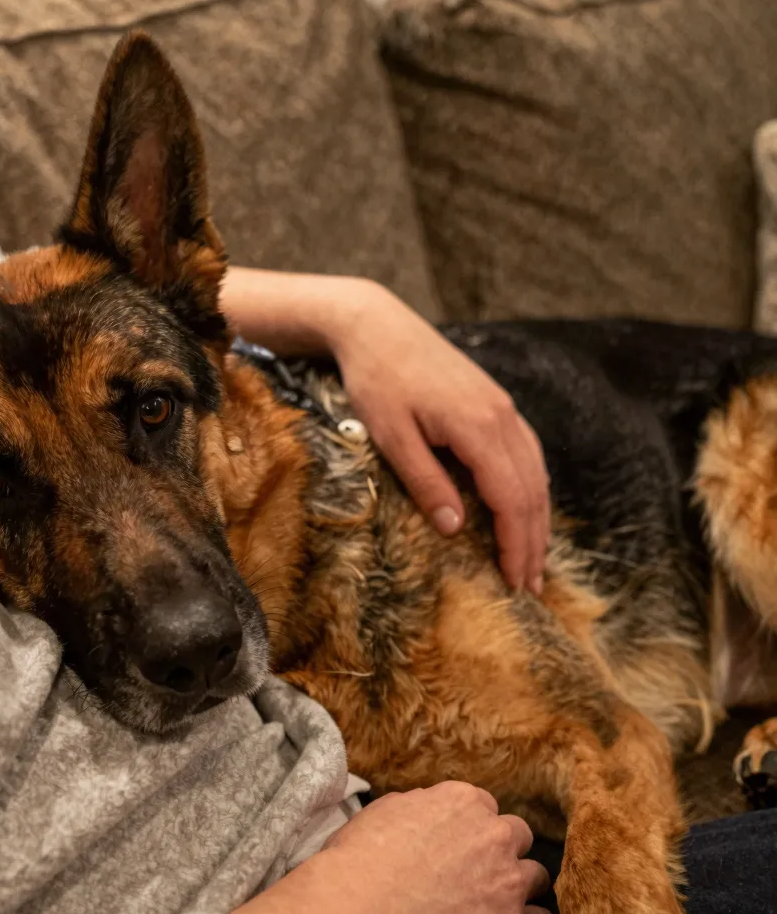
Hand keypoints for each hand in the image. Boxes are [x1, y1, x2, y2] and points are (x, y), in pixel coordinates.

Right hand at [229, 781, 551, 913]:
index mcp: (462, 801)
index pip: (483, 804)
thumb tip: (427, 807)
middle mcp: (493, 835)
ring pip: (535, 875)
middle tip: (479, 865)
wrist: (363, 906)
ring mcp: (507, 879)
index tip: (459, 837)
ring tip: (498, 895)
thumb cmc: (363, 858)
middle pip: (516, 834)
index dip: (470, 823)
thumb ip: (419, 804)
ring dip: (518, 882)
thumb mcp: (385, 811)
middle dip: (502, 847)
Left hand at [325, 282, 549, 594]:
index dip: (516, 544)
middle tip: (529, 588)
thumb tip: (454, 529)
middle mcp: (501, 416)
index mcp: (478, 426)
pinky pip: (526, 452)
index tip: (515, 584)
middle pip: (531, 490)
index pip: (511, 498)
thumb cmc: (376, 380)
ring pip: (535, 471)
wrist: (377, 326)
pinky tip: (524, 509)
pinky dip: (530, 487)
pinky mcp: (495, 402)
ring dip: (536, 518)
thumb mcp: (390, 436)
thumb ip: (424, 481)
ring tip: (531, 559)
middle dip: (532, 541)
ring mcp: (502, 406)